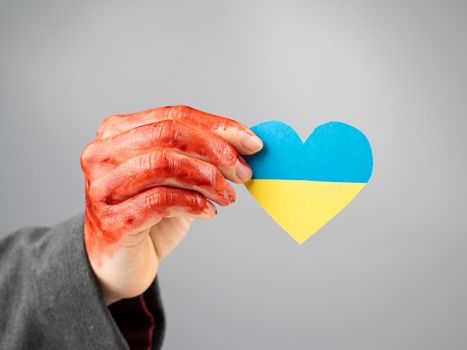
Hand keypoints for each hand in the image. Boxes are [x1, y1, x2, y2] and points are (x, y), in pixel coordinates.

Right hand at [80, 106, 262, 304]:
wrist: (122, 263)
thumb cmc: (148, 216)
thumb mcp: (174, 178)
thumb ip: (197, 156)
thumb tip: (244, 144)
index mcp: (116, 133)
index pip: (174, 116)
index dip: (218, 127)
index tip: (251, 142)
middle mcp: (102, 154)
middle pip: (169, 134)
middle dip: (216, 151)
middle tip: (243, 172)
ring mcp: (103, 187)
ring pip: (165, 164)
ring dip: (207, 178)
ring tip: (227, 195)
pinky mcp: (111, 221)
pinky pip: (161, 200)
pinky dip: (194, 203)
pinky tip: (208, 212)